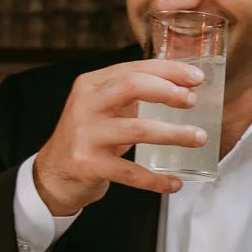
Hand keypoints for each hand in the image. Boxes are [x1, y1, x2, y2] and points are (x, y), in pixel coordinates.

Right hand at [29, 59, 208, 215]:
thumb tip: (183, 86)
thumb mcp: (103, 107)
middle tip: (193, 102)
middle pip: (132, 87)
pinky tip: (174, 182)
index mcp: (92, 84)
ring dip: (174, 134)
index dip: (169, 71)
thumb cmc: (89, 135)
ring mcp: (86, 135)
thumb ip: (133, 93)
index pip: (134, 68)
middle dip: (169, 92)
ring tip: (197, 138)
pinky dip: (156, 179)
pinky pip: (130, 172)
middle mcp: (86, 104)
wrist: (54, 172)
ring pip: (138, 130)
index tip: (196, 77)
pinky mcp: (88, 164)